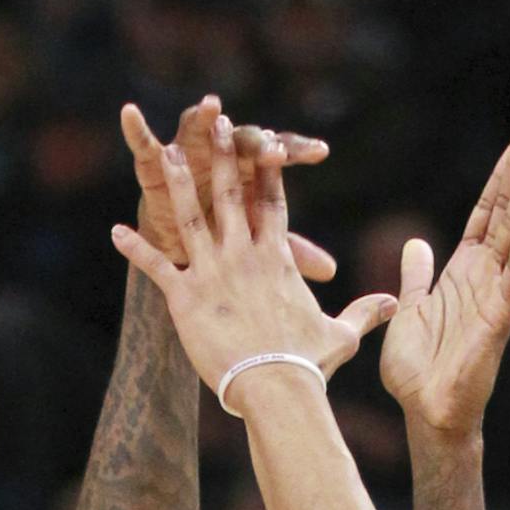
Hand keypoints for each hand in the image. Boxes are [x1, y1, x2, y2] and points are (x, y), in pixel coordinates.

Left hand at [112, 117, 396, 398]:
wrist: (276, 386)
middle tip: (215, 123)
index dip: (268, 171)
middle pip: (230, 195)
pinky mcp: (185, 297)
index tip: (264, 140)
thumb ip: (365, 312)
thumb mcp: (341, 334)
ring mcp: (213, 273)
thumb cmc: (308, 363)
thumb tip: (394, 305)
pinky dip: (135, 249)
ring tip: (163, 152)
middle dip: (222, 156)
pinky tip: (115, 231)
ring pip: (190, 217)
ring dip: (175, 183)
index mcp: (277, 260)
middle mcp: (244, 256)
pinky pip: (156, 266)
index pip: (273, 204)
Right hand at [122, 98, 337, 282]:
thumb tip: (330, 270)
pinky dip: (136, 132)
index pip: (279, 158)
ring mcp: (189, 155)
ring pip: (195, 131)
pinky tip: (130, 114)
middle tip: (268, 144)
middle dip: (254, 142)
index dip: (298, 152)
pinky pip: (143, 147)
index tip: (319, 152)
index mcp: (252, 171)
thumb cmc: (227, 239)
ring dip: (201, 120)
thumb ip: (290, 254)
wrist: (183, 243)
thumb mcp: (255, 249)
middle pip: (242, 142)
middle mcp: (222, 155)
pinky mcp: (156, 166)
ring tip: (211, 106)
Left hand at [381, 126, 509, 435]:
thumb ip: (414, 278)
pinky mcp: (499, 317)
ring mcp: (495, 295)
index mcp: (460, 273)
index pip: (483, 214)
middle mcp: (483, 277)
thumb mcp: (407, 311)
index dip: (498, 179)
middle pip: (503, 213)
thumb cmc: (417, 371)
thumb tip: (417, 244)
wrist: (425, 413)